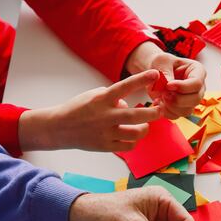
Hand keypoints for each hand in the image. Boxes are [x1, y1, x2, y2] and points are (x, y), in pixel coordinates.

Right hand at [18, 71, 160, 151]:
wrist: (59, 128)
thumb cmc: (79, 109)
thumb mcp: (93, 95)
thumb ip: (113, 98)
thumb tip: (128, 105)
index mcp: (102, 99)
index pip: (125, 86)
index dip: (141, 79)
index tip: (155, 73)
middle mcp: (105, 116)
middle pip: (136, 115)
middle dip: (153, 113)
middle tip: (160, 110)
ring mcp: (105, 133)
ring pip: (135, 134)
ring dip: (145, 129)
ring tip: (145, 125)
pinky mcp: (105, 146)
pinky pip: (128, 146)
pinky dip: (134, 141)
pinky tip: (132, 137)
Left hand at [125, 42, 206, 118]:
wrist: (156, 73)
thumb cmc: (162, 63)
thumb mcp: (162, 61)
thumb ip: (165, 72)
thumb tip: (168, 86)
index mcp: (198, 71)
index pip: (197, 83)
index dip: (182, 87)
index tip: (168, 85)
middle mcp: (198, 87)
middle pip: (196, 99)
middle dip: (177, 99)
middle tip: (164, 94)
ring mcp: (191, 99)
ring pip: (187, 110)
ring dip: (171, 106)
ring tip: (160, 97)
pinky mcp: (182, 108)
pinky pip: (177, 116)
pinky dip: (166, 112)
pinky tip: (159, 102)